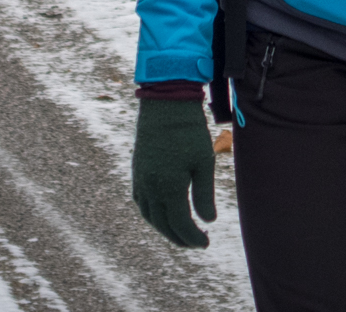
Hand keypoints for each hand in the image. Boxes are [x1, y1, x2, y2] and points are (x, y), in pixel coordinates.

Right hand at [131, 99, 215, 247]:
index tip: (205, 243)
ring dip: (165, 228)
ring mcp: (140, 179)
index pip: (180, 224)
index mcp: (168, 187)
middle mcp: (150, 187)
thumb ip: (204, 195)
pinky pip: (141, 201)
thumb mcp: (203, 162)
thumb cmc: (189, 131)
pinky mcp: (137, 170)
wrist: (165, 103)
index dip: (193, 237)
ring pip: (150, 215)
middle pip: (163, 224)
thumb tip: (208, 221)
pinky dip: (152, 214)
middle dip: (180, 238)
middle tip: (196, 242)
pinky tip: (163, 212)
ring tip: (181, 231)